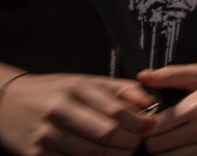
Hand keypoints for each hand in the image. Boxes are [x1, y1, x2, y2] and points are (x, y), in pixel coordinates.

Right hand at [0, 73, 156, 155]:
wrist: (7, 101)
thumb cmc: (54, 91)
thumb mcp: (86, 82)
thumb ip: (120, 90)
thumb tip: (149, 102)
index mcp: (77, 88)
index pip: (117, 110)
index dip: (139, 122)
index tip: (150, 127)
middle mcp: (60, 109)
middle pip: (107, 134)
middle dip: (129, 143)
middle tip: (137, 144)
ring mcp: (45, 133)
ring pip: (91, 154)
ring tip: (121, 153)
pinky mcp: (35, 154)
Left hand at [138, 65, 196, 155]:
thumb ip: (170, 75)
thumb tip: (142, 76)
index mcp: (196, 108)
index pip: (152, 129)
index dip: (147, 126)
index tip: (153, 121)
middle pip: (156, 149)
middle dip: (154, 141)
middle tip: (161, 132)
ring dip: (167, 152)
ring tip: (173, 140)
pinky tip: (187, 147)